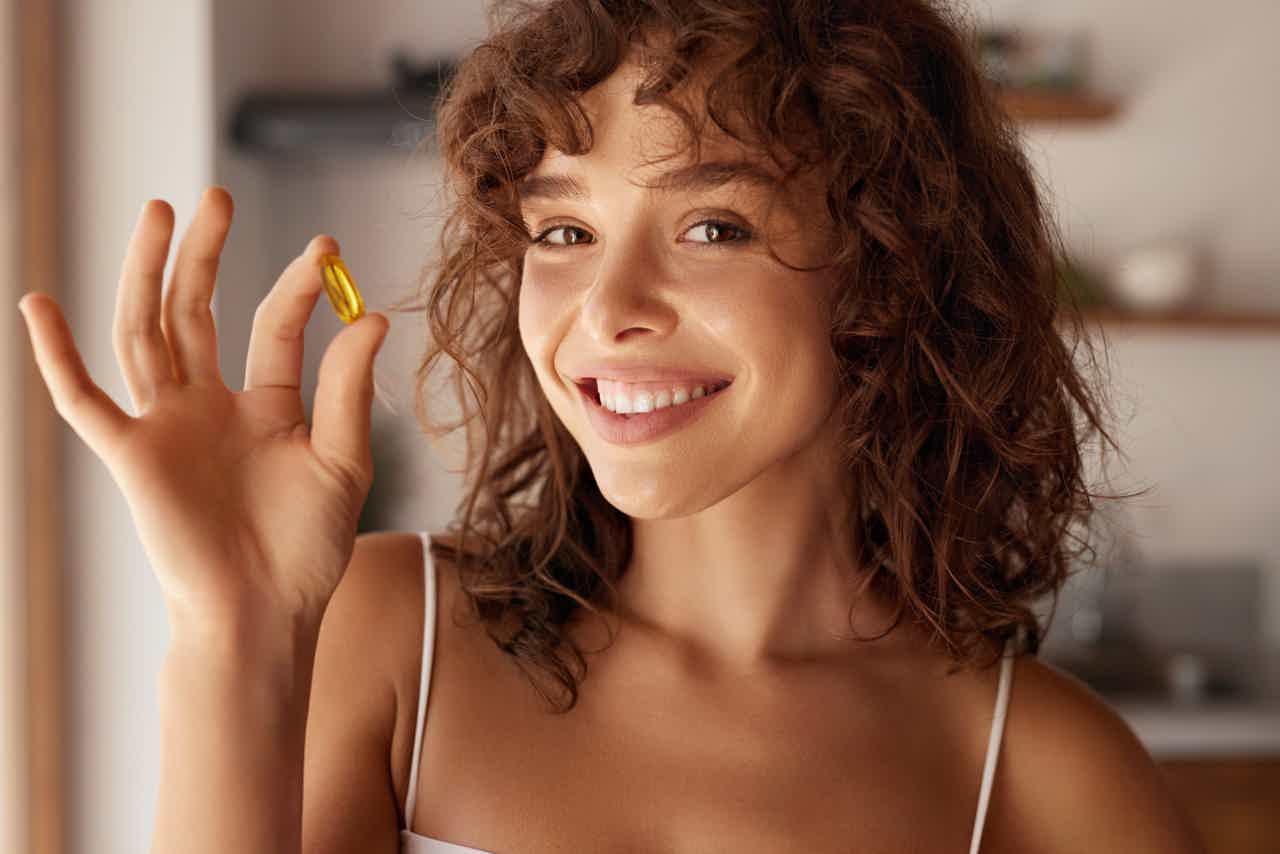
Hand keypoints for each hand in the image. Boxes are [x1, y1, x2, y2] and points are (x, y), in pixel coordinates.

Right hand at [18, 186, 389, 630]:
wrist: (265, 611)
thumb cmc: (308, 547)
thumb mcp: (343, 458)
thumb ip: (349, 388)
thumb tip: (375, 315)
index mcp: (266, 407)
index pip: (274, 326)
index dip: (299, 287)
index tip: (328, 250)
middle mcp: (210, 406)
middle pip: (197, 311)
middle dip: (205, 254)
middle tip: (215, 194)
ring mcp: (166, 426)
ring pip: (145, 332)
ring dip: (145, 273)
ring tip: (159, 212)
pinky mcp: (129, 455)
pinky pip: (83, 400)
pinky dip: (56, 356)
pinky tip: (38, 304)